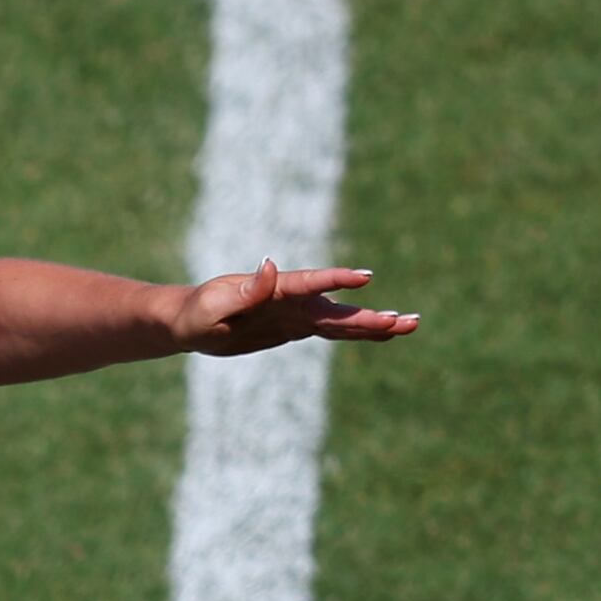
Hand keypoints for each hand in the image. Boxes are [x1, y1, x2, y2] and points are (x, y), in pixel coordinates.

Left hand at [182, 259, 420, 356]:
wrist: (191, 322)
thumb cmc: (196, 312)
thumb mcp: (213, 306)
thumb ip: (244, 291)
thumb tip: (269, 267)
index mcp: (275, 289)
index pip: (310, 283)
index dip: (336, 280)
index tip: (365, 278)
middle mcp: (293, 300)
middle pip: (338, 308)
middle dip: (371, 315)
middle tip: (408, 319)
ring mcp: (298, 314)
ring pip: (342, 321)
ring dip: (374, 324)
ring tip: (409, 324)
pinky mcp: (297, 328)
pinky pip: (332, 332)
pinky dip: (357, 333)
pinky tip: (384, 332)